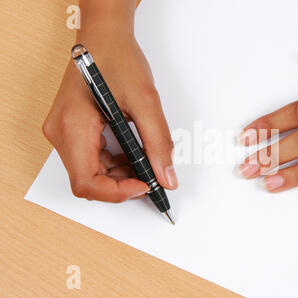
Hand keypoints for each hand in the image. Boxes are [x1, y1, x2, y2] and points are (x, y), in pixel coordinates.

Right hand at [43, 25, 176, 201]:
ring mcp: (64, 132)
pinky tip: (133, 152)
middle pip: (88, 180)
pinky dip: (115, 162)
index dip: (118, 192)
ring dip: (121, 173)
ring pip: (91, 172)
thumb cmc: (118, 58)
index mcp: (72, 126)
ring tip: (145, 160)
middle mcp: (61, 133)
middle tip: (151, 174)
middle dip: (122, 183)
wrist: (105, 36)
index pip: (87, 182)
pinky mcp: (72, 130)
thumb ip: (158, 143)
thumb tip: (166, 177)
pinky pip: (92, 159)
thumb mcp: (146, 101)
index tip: (146, 186)